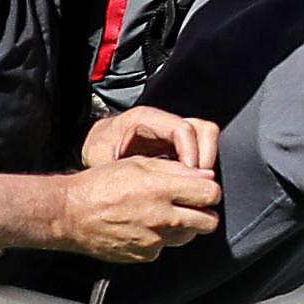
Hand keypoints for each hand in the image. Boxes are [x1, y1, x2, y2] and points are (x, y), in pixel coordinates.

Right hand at [53, 153, 224, 261]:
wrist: (69, 214)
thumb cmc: (99, 185)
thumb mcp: (137, 164)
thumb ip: (174, 170)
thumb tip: (204, 176)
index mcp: (161, 189)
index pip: (211, 194)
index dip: (209, 190)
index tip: (203, 189)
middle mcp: (161, 217)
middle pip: (209, 222)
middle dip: (205, 212)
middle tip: (192, 205)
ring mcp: (154, 240)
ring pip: (189, 236)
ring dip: (184, 226)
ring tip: (164, 214)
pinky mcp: (145, 256)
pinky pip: (165, 247)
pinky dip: (161, 239)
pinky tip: (145, 227)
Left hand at [85, 102, 223, 172]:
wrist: (96, 144)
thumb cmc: (98, 148)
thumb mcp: (101, 157)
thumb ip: (121, 169)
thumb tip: (144, 184)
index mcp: (146, 118)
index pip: (182, 129)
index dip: (191, 153)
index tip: (189, 176)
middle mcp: (165, 121)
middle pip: (203, 129)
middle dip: (206, 157)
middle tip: (198, 181)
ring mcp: (174, 131)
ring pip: (206, 138)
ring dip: (206, 161)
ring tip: (195, 183)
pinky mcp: (177, 143)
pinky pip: (200, 149)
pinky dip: (199, 166)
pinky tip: (188, 183)